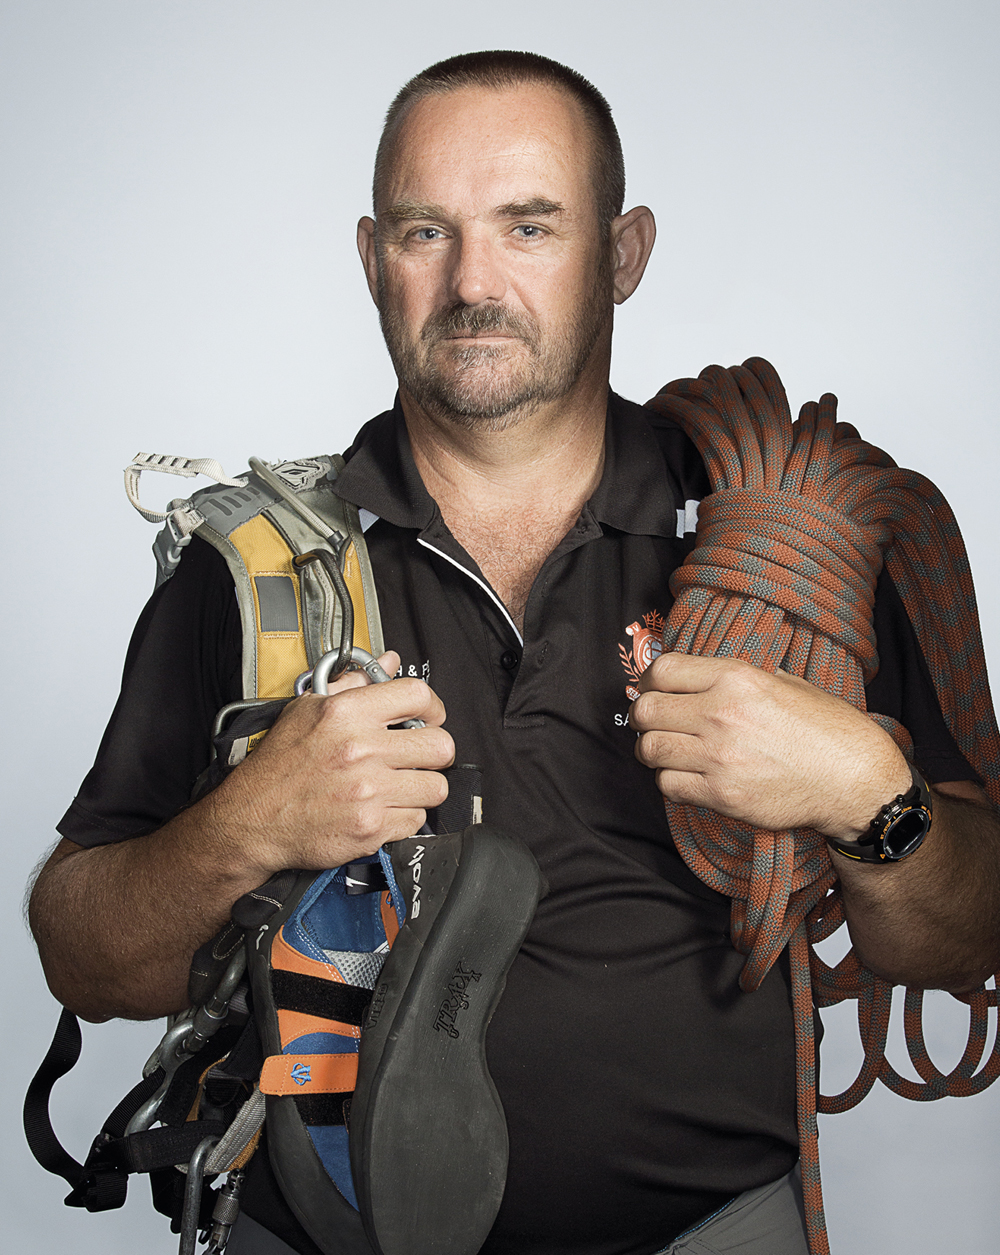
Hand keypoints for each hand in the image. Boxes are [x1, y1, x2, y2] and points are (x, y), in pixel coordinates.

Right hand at [207, 651, 453, 874]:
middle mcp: (361, 750)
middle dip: (434, 751)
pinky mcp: (370, 828)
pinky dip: (404, 817)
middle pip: (441, 745)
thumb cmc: (278, 766)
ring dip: (422, 787)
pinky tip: (383, 808)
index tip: (430, 717)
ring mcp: (368, 791)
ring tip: (401, 785)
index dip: (434, 706)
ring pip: (435, 787)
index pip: (418, 695)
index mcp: (347, 714)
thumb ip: (353, 684)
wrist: (252, 820)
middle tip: (419, 756)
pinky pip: (415, 820)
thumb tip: (388, 661)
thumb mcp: (306, 711)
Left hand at [630, 653, 911, 841]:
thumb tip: (706, 676)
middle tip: (652, 723)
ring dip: (652, 751)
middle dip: (642, 717)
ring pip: (650, 750)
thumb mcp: (789, 683)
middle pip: (645, 710)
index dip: (648, 681)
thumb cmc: (828, 730)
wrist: (855, 780)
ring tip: (666, 752)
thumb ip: (743, 678)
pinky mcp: (722, 795)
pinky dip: (670, 782)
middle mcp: (721, 713)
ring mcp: (719, 757)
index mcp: (736, 678)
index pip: (662, 670)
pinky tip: (686, 777)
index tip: (650, 690)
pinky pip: (668, 786)